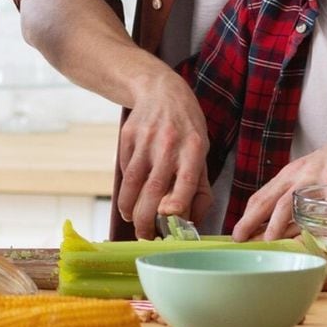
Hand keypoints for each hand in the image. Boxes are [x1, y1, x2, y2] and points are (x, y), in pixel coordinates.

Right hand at [115, 70, 211, 238]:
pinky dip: (125, 188)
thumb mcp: (202, 152)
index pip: (186, 180)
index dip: (176, 203)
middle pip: (153, 188)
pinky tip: (130, 196)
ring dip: (129, 208)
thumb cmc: (187, 129)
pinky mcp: (127, 136)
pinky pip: (123, 169)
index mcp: (194, 148)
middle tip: (145, 235)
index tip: (169, 220)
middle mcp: (169, 143)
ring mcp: (145, 139)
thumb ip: (199, 188)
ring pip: (131, 182)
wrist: (161, 91)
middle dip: (146, 218)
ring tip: (132, 220)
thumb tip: (191, 221)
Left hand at [232, 133, 326, 241]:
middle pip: (269, 200)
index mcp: (290, 175)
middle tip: (240, 239)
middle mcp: (298, 175)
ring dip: (278, 224)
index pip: (262, 196)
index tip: (236, 233)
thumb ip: (300, 199)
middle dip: (251, 220)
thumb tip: (288, 229)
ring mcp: (316, 176)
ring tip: (270, 241)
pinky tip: (326, 239)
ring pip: (291, 202)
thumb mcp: (313, 178)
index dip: (247, 215)